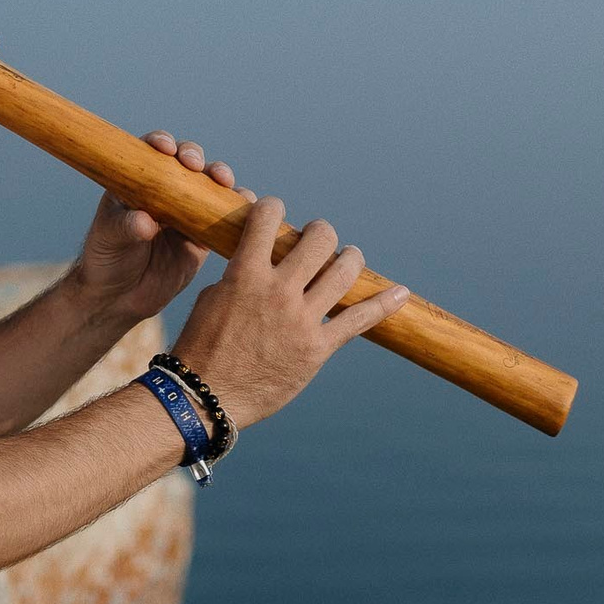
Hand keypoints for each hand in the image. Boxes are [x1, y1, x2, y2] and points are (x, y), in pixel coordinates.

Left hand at [72, 132, 239, 325]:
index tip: (165, 148)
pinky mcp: (204, 237)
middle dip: (194, 156)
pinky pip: (225, 218)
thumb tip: (146, 221)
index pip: (151, 152)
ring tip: (224, 181)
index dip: (161, 142)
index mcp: (137, 182)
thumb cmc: (106, 260)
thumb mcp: (109, 239)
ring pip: (210, 185)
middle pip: (186, 162)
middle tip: (194, 165)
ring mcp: (187, 212)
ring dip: (221, 177)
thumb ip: (125, 227)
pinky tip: (246, 205)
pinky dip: (239, 209)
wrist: (120, 298)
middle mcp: (165, 191)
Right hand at [168, 195, 408, 431]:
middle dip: (321, 233)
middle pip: (319, 242)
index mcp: (245, 275)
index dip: (273, 207)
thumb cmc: (202, 346)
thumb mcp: (212, 299)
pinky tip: (401, 293)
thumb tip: (262, 261)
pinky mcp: (318, 348)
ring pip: (344, 272)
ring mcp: (301, 320)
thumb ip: (240, 275)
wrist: (207, 396)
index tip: (276, 211)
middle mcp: (278, 292)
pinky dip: (384, 304)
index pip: (268, 220)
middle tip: (319, 238)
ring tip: (349, 257)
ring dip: (350, 258)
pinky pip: (360, 320)